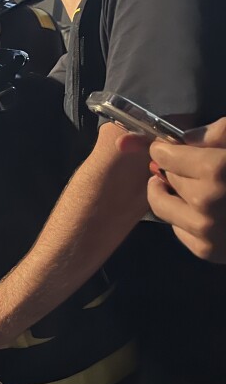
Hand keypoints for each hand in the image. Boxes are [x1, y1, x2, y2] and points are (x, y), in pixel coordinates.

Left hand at [147, 118, 225, 262]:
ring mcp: (206, 230)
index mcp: (216, 171)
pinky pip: (178, 229)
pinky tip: (199, 210)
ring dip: (167, 194)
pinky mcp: (209, 251)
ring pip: (163, 205)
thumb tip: (186, 138)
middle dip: (172, 169)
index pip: (166, 155)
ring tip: (176, 185)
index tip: (165, 147)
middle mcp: (206, 202)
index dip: (165, 149)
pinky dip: (183, 218)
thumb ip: (220, 132)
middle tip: (182, 165)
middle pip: (167, 177)